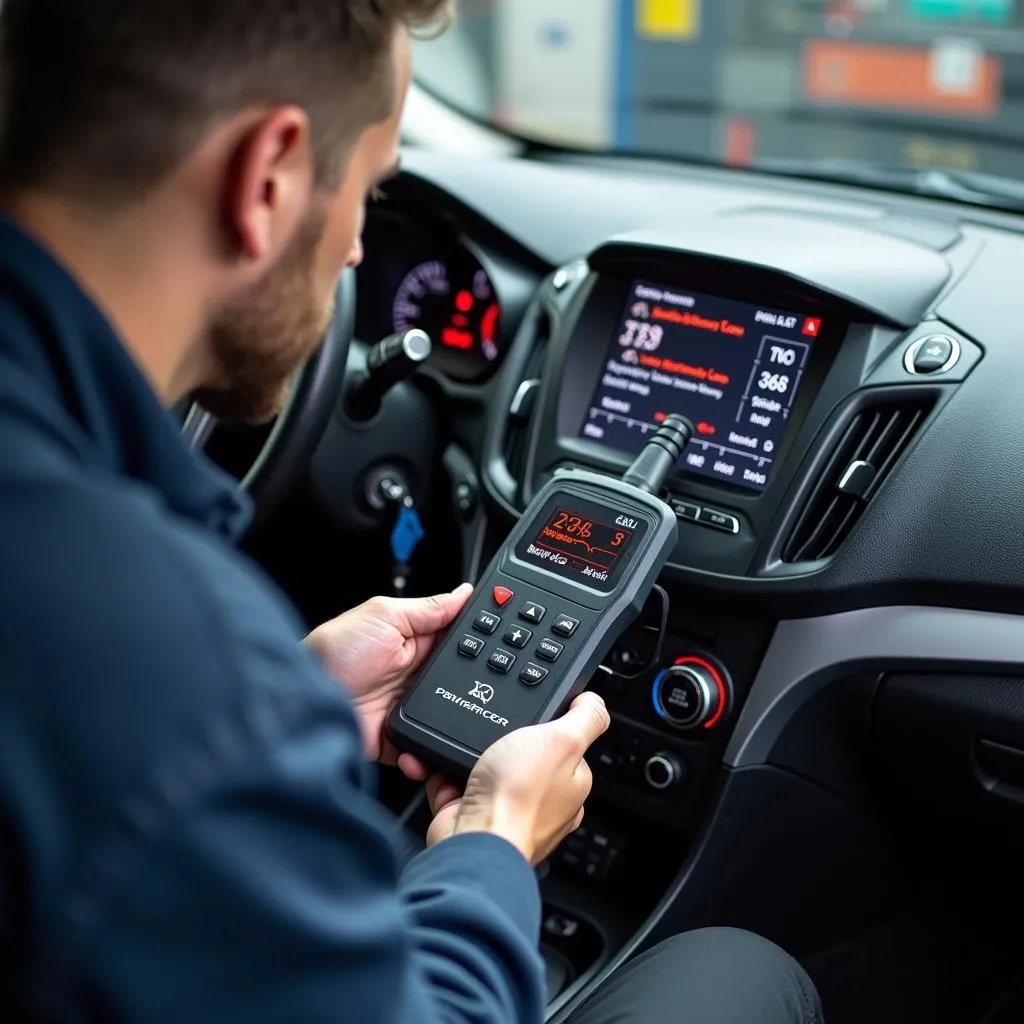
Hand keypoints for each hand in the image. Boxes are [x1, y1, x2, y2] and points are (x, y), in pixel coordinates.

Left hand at [306, 583, 473, 775]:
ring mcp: (408, 707)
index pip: (457, 637)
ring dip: (458, 717)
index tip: (503, 637)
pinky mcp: (400, 737)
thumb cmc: (332, 653)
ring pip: (451, 714)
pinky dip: (433, 751)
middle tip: (492, 681)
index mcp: (413, 640)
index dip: (480, 637)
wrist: (302, 702)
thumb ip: (426, 608)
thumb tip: (462, 593)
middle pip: (461, 678)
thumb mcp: (382, 615)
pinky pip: (428, 747)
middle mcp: (414, 674)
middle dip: (477, 681)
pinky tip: (435, 743)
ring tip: (465, 714)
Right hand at [425, 692, 610, 864]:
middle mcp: (542, 802)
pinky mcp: (473, 816)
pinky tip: (442, 765)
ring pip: (487, 769)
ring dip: (470, 756)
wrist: (473, 841)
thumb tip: (594, 701)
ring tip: (466, 751)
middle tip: (495, 734)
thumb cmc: (518, 798)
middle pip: (523, 754)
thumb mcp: (563, 740)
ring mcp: (506, 812)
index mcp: (570, 784)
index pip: (565, 745)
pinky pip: (456, 784)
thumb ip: (585, 718)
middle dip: (503, 741)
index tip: (533, 715)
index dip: (549, 726)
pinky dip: (445, 773)